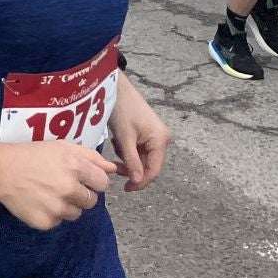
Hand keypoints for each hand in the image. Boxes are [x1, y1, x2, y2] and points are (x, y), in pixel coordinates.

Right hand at [0, 141, 117, 230]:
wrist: (3, 171)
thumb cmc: (34, 154)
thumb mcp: (63, 147)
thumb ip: (91, 157)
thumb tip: (113, 168)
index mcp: (76, 167)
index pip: (102, 183)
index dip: (93, 181)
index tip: (83, 178)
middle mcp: (70, 189)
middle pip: (91, 201)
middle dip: (81, 194)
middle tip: (64, 185)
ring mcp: (58, 208)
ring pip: (77, 213)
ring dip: (68, 205)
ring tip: (51, 192)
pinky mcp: (47, 222)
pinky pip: (59, 221)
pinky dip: (52, 214)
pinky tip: (40, 201)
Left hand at [107, 74, 169, 192]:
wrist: (117, 88)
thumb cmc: (122, 110)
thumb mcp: (125, 139)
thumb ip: (132, 161)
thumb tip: (137, 181)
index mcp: (160, 140)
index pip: (153, 170)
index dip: (140, 182)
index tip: (126, 188)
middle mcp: (162, 139)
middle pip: (149, 164)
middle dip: (132, 168)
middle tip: (116, 168)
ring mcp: (155, 135)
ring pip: (142, 158)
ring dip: (128, 158)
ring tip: (117, 145)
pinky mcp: (147, 132)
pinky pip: (139, 149)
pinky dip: (128, 149)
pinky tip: (119, 139)